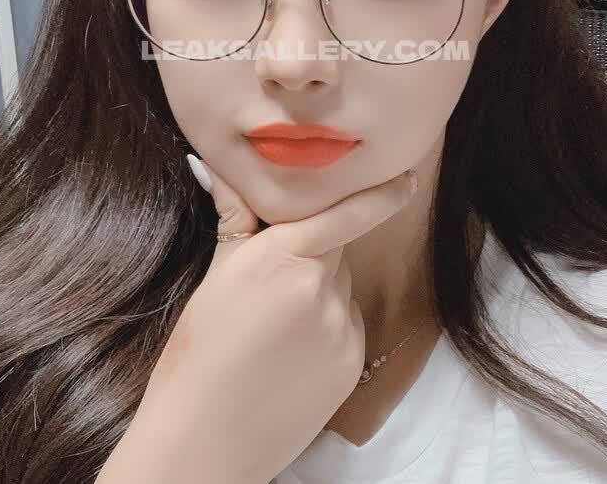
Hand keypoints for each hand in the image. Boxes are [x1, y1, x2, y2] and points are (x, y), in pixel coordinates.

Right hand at [128, 158, 417, 483]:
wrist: (204, 441)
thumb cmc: (198, 353)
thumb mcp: (215, 276)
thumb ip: (235, 216)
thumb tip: (219, 165)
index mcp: (282, 257)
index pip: (345, 214)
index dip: (380, 194)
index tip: (408, 177)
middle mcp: (321, 289)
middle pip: (335, 249)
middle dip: (313, 253)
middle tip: (271, 282)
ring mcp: (342, 329)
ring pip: (340, 289)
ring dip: (319, 293)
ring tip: (274, 328)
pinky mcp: (353, 363)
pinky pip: (348, 324)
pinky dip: (328, 327)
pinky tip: (291, 353)